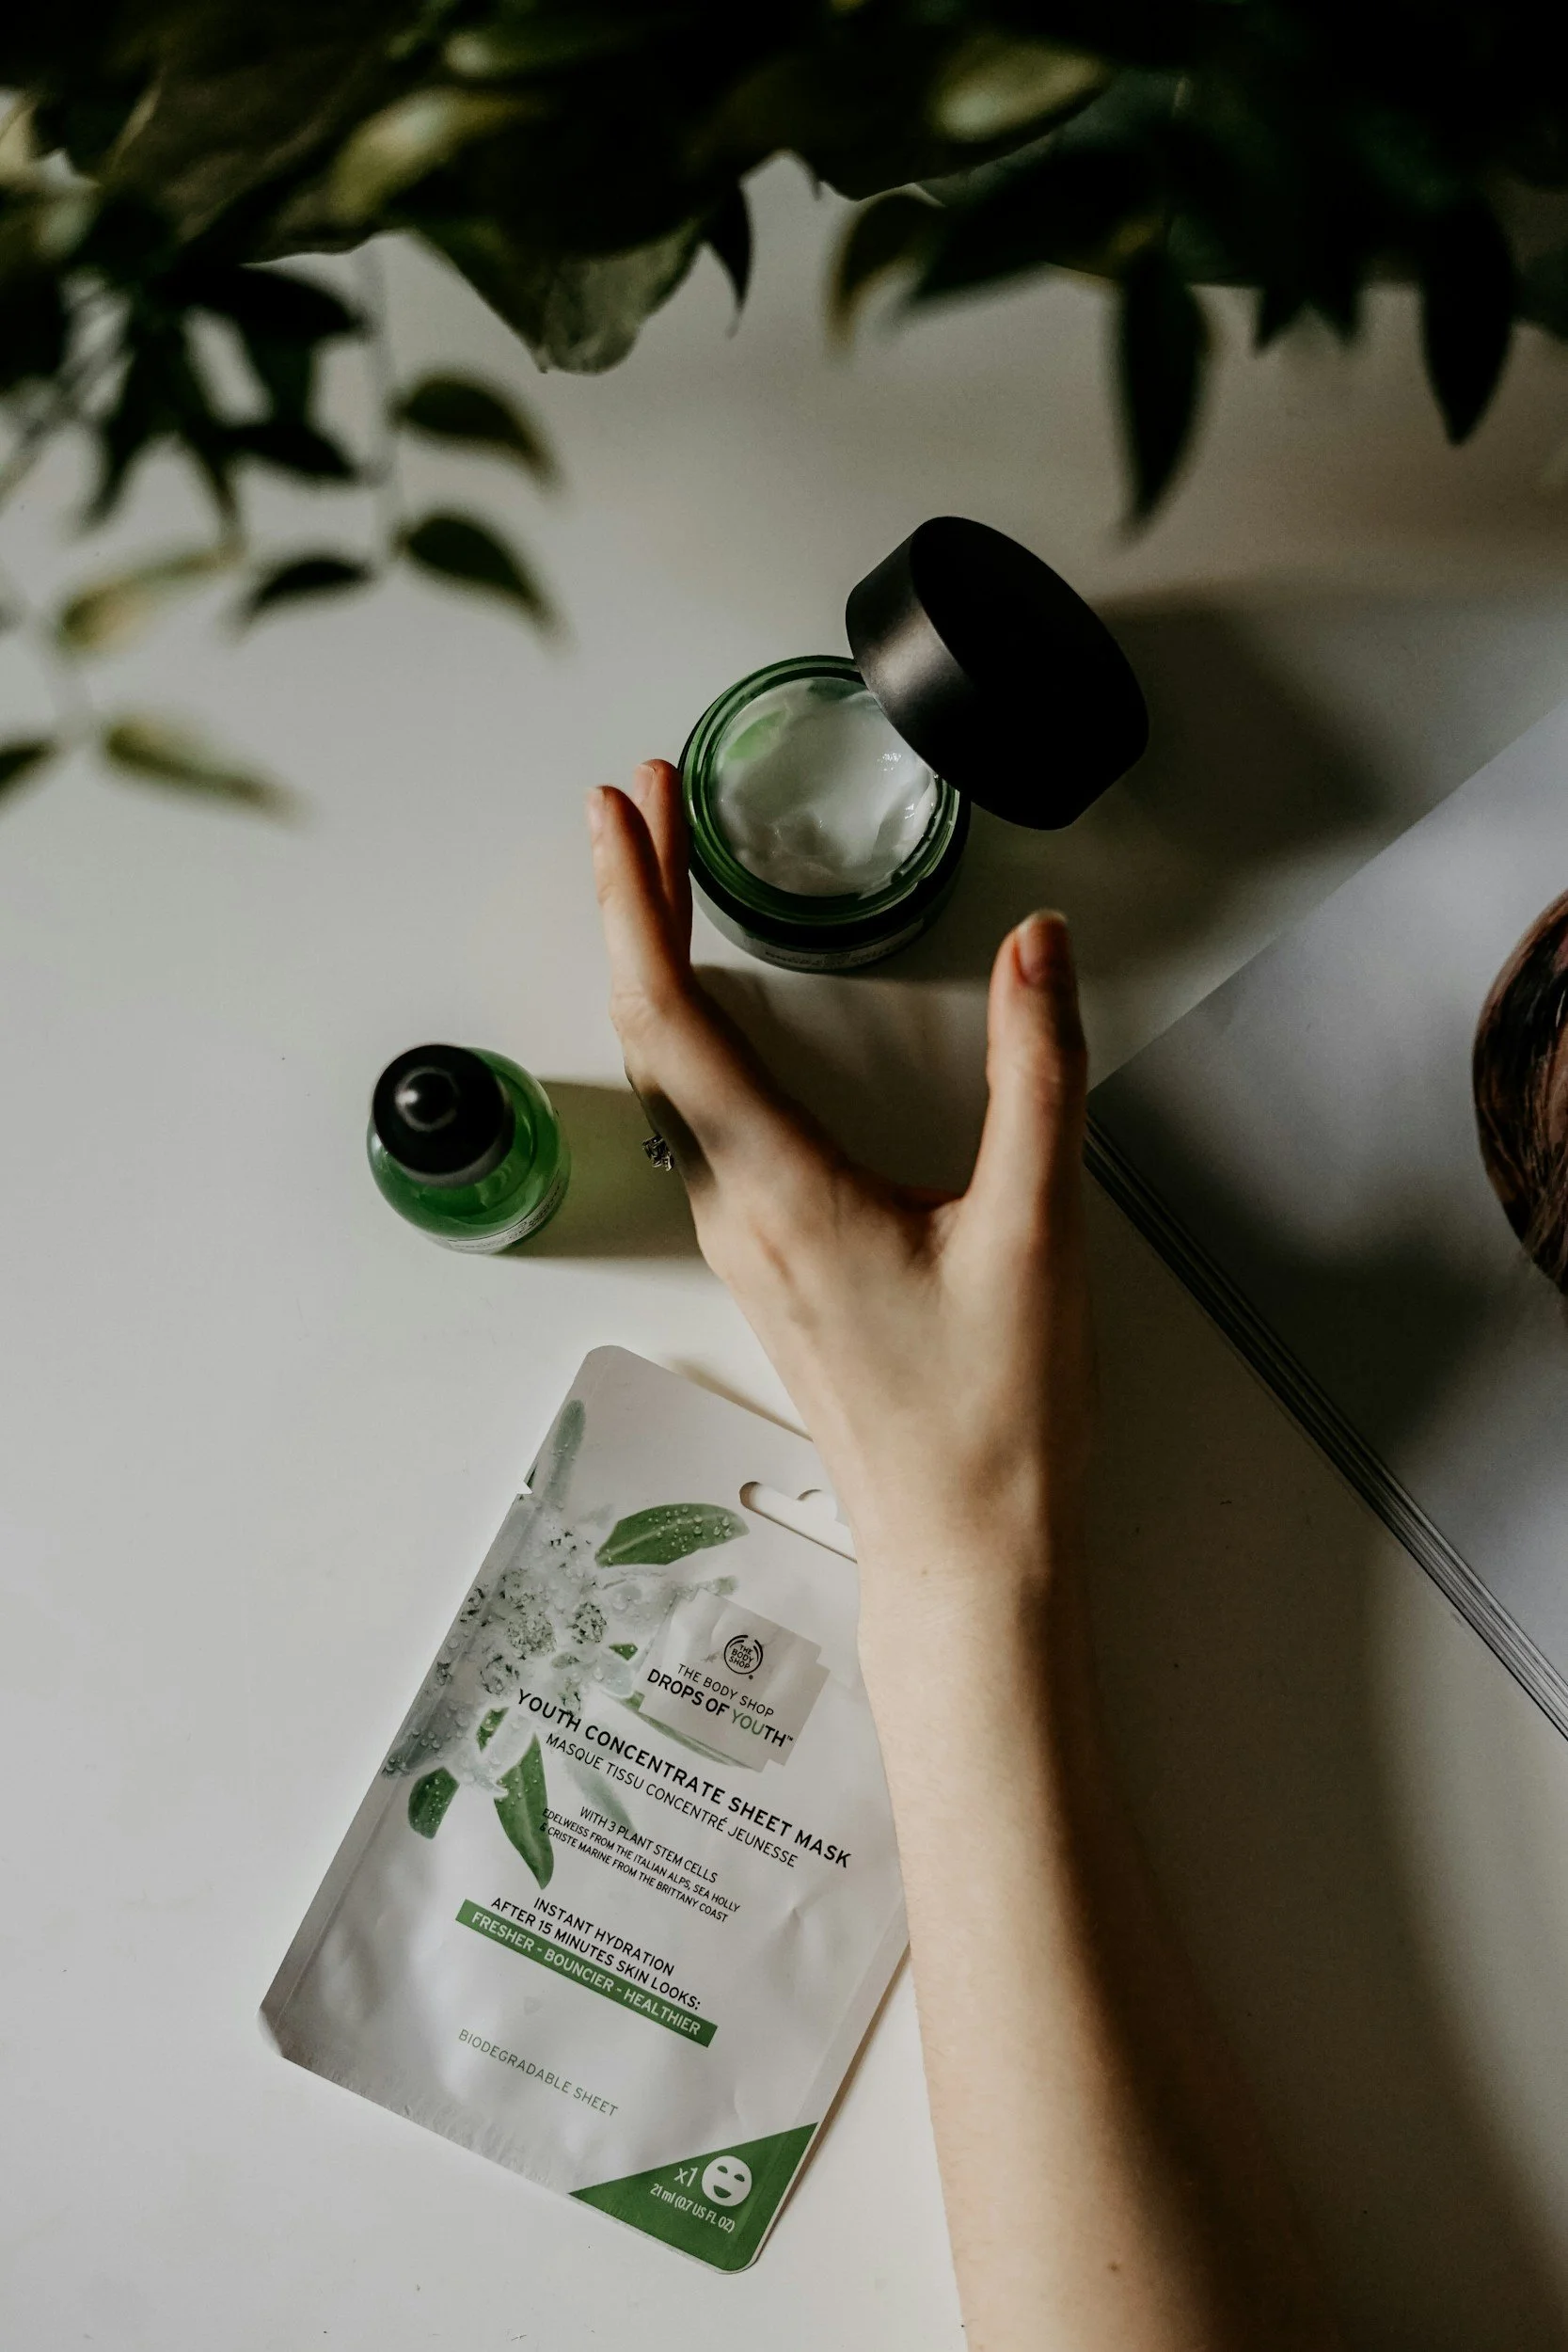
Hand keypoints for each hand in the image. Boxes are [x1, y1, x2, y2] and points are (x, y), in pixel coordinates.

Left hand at [587, 760, 1094, 1632]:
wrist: (962, 1552)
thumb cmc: (993, 1416)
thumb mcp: (1035, 1228)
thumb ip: (1039, 1075)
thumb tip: (1040, 947)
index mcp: (779, 1189)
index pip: (668, 1015)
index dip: (633, 898)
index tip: (626, 806)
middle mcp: (735, 1209)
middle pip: (651, 1031)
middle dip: (636, 904)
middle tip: (642, 803)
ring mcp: (743, 1242)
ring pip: (666, 1080)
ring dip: (659, 967)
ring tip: (669, 880)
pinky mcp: (771, 1264)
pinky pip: (699, 1126)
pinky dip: (691, 1038)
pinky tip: (722, 1022)